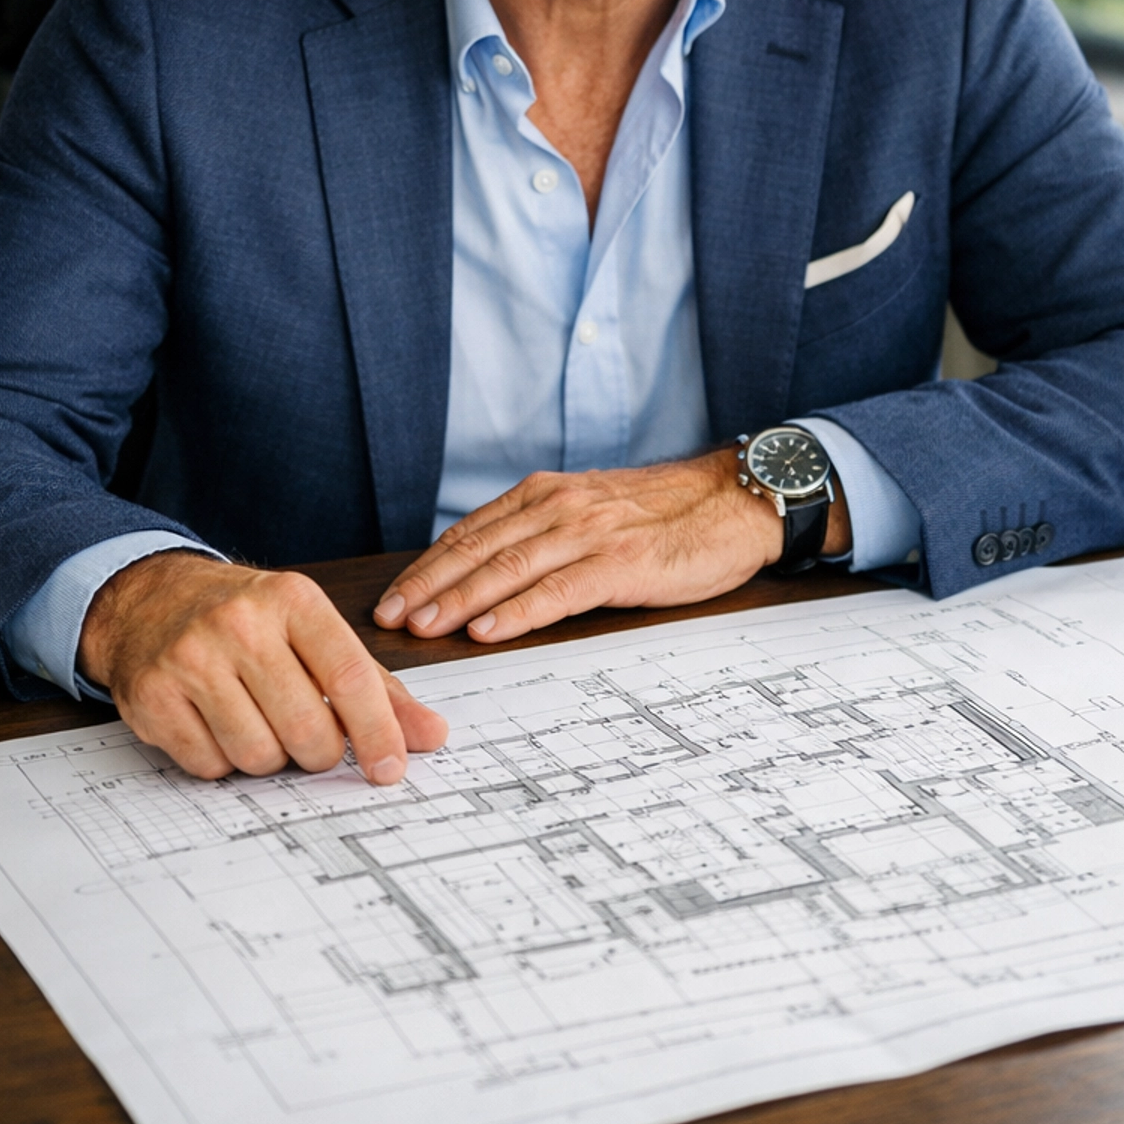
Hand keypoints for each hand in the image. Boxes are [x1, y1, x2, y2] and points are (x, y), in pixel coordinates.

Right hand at [79, 551, 448, 783]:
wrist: (151, 599)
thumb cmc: (247, 619)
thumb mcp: (313, 631)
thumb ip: (376, 686)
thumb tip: (431, 735)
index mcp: (293, 600)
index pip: (351, 676)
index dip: (378, 732)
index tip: (390, 769)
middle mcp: (241, 624)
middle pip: (307, 729)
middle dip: (318, 751)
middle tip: (309, 736)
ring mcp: (191, 659)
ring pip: (258, 755)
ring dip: (268, 757)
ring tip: (257, 720)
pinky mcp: (152, 696)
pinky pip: (209, 766)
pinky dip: (221, 760)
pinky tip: (215, 724)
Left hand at [372, 448, 851, 644]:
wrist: (736, 502)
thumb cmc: (666, 516)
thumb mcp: (594, 512)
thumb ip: (546, 534)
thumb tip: (491, 574)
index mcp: (548, 495)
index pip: (471, 532)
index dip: (426, 567)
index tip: (391, 597)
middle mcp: (560, 507)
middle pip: (478, 549)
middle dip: (427, 586)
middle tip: (386, 620)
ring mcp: (590, 533)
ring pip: (508, 568)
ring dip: (458, 599)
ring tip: (423, 627)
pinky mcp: (621, 562)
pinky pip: (558, 590)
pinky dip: (518, 610)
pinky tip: (488, 628)